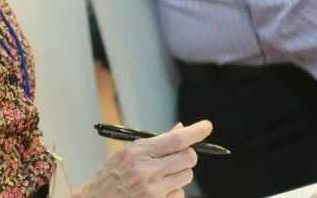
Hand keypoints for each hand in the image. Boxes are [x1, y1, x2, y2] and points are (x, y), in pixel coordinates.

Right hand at [77, 120, 211, 197]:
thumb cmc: (110, 177)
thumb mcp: (126, 154)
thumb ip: (154, 143)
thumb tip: (181, 129)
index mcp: (136, 152)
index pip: (174, 140)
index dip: (195, 132)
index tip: (207, 126)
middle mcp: (146, 171)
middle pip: (188, 158)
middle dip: (187, 155)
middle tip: (178, 156)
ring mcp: (153, 192)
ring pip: (186, 176)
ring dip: (179, 174)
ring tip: (160, 177)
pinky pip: (179, 194)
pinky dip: (173, 192)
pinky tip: (157, 192)